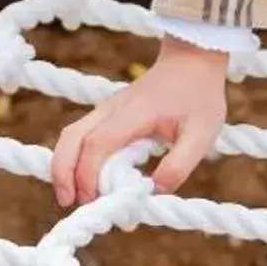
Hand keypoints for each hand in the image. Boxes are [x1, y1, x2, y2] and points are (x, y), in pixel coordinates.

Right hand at [52, 39, 228, 204]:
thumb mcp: (202, 134)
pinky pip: (79, 135)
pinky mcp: (106, 114)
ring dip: (64, 165)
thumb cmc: (199, 99)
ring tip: (70, 196)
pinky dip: (73, 158)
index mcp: (135, 113)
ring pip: (71, 134)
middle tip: (67, 202)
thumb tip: (153, 192)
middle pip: (72, 136)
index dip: (89, 172)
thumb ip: (179, 165)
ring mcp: (106, 109)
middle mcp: (112, 109)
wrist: (192, 63)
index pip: (99, 142)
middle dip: (64, 171)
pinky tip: (81, 180)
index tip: (92, 199)